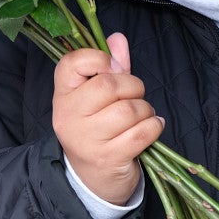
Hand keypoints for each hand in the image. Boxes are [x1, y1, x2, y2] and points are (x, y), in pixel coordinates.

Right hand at [52, 32, 163, 204]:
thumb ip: (110, 66)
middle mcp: (68, 116)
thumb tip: (117, 38)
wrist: (92, 180)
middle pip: (109, 85)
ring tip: (143, 116)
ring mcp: (86, 139)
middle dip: (134, 86)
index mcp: (64, 95)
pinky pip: (142, 131)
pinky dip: (155, 126)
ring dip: (146, 110)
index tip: (115, 68)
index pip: (71, 63)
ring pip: (129, 109)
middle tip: (136, 96)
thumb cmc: (99, 129)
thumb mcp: (99, 97)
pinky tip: (152, 127)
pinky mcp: (107, 158)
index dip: (99, 58)